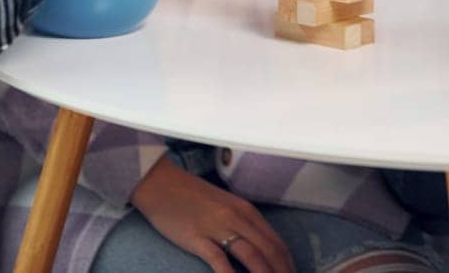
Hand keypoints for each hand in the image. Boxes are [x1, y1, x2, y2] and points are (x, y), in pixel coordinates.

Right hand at [130, 158, 295, 272]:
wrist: (160, 184)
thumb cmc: (191, 196)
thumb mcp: (226, 206)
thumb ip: (244, 224)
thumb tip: (261, 249)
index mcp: (247, 211)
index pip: (277, 243)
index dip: (288, 265)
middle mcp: (238, 218)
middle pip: (270, 252)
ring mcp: (218, 227)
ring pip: (252, 256)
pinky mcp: (198, 238)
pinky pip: (220, 261)